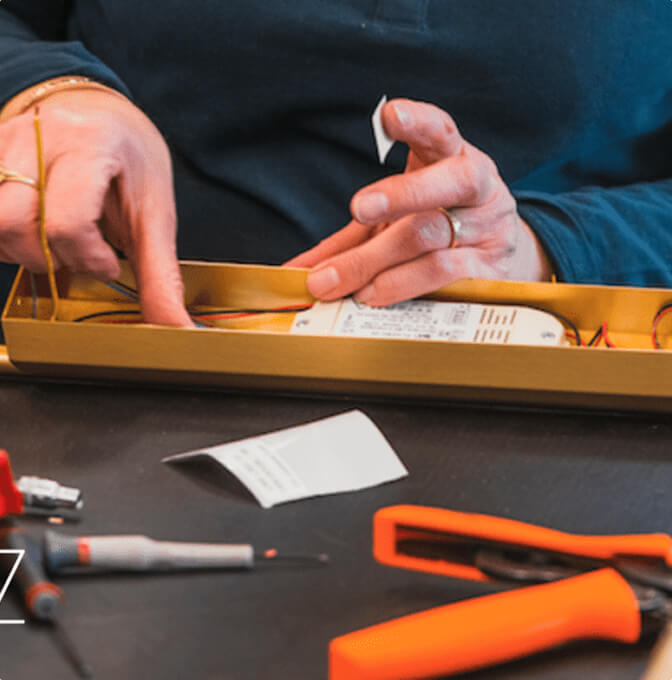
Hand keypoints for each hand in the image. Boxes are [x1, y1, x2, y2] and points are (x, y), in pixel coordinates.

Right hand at [0, 88, 191, 325]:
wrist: (103, 116)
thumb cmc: (132, 162)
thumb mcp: (155, 213)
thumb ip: (160, 274)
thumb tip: (177, 328)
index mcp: (89, 145)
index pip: (66, 221)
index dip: (87, 259)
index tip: (108, 264)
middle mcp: (35, 136)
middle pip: (12, 223)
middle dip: (49, 258)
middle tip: (80, 255)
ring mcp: (1, 141)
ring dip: (19, 249)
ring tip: (54, 243)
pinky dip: (2, 236)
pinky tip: (30, 233)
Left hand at [286, 98, 551, 305]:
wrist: (501, 257)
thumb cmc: (438, 229)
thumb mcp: (396, 222)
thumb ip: (349, 239)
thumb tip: (297, 269)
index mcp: (452, 158)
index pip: (440, 130)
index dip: (418, 122)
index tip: (390, 115)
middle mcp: (477, 186)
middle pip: (445, 184)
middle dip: (401, 193)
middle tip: (359, 208)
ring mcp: (489, 228)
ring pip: (434, 236)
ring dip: (380, 260)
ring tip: (339, 279)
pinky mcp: (492, 269)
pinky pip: (446, 275)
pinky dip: (403, 284)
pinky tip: (373, 294)